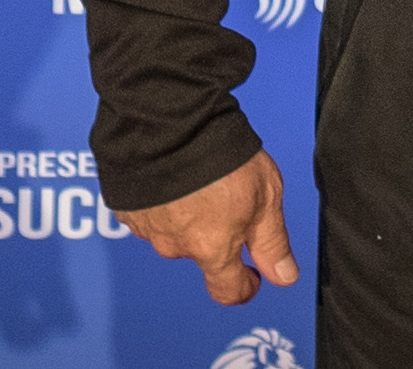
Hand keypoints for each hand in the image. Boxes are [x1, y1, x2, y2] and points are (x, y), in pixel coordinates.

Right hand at [119, 149, 297, 304]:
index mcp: (212, 248)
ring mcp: (148, 227)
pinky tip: (173, 174)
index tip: (252, 277)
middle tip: (228, 196)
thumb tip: (284, 276)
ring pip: (174, 231)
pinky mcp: (127, 207)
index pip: (228, 290)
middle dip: (216, 234)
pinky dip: (162, 200)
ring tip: (200, 178)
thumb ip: (272, 242)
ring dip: (187, 214)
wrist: (169, 122)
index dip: (244, 287)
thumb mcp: (266, 196)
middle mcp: (176, 246)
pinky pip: (150, 212)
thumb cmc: (221, 156)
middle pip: (202, 252)